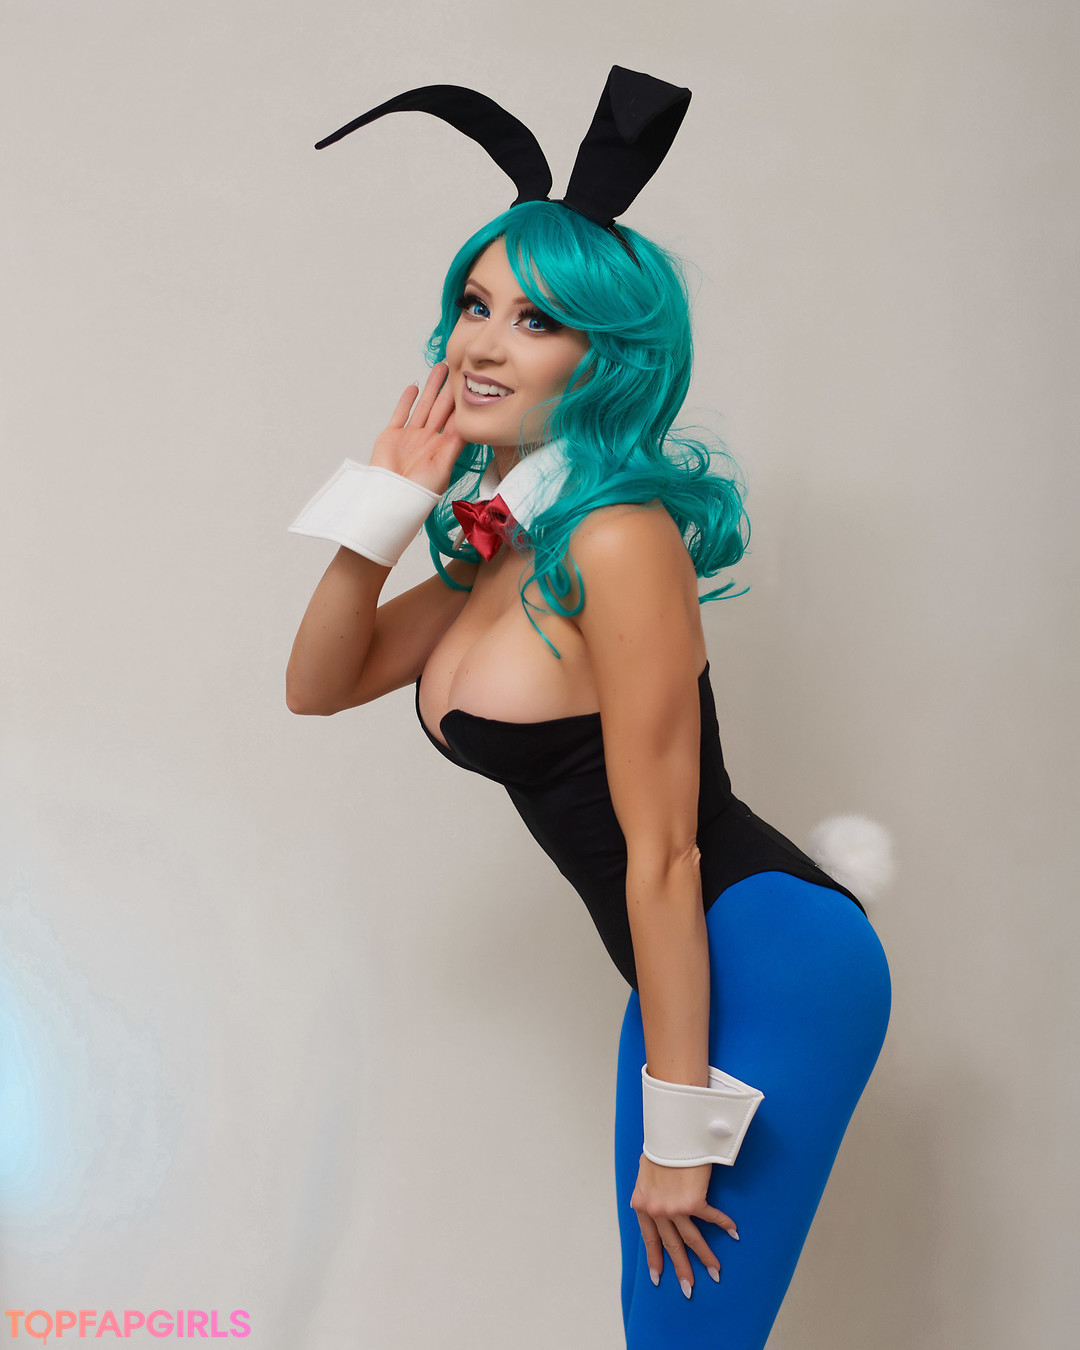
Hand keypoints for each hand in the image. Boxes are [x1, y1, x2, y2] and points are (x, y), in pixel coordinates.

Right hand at [371, 362, 465, 494]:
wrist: (391, 497)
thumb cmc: (420, 491)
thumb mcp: (444, 467)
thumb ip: (454, 445)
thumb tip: (467, 425)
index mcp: (444, 448)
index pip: (456, 420)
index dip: (463, 402)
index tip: (472, 384)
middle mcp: (429, 440)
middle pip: (441, 408)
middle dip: (449, 389)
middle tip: (458, 368)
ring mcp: (411, 437)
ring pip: (424, 406)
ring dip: (431, 388)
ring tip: (440, 369)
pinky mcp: (392, 436)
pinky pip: (401, 413)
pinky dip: (406, 400)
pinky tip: (414, 387)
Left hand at [630, 1154, 738, 1295]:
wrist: (670, 1134)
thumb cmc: (659, 1147)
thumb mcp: (645, 1172)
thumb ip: (649, 1190)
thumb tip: (654, 1199)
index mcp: (641, 1204)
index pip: (649, 1238)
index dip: (654, 1259)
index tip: (657, 1278)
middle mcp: (656, 1210)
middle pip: (671, 1245)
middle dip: (681, 1269)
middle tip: (688, 1289)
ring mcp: (674, 1208)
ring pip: (692, 1240)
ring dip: (705, 1257)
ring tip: (715, 1272)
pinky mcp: (693, 1201)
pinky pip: (711, 1218)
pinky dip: (724, 1225)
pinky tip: (733, 1233)